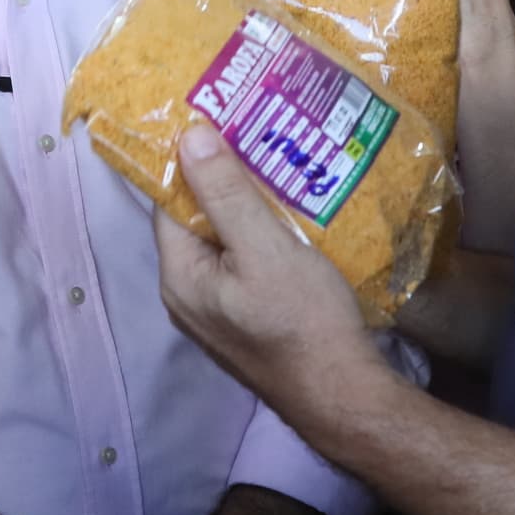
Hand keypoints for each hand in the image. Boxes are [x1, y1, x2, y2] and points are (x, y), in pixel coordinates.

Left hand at [153, 119, 389, 436]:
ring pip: (225, 241)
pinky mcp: (248, 318)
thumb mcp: (265, 248)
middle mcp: (188, 295)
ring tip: (281, 164)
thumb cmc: (304, 321)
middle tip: (259, 135)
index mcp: (180, 276)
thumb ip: (226, 194)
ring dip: (249, 206)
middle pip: (197, 220)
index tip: (220, 120)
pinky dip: (264, 235)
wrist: (344, 394)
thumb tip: (188, 136)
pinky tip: (294, 214)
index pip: (170, 201)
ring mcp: (218, 311)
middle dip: (225, 179)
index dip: (191, 160)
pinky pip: (245, 263)